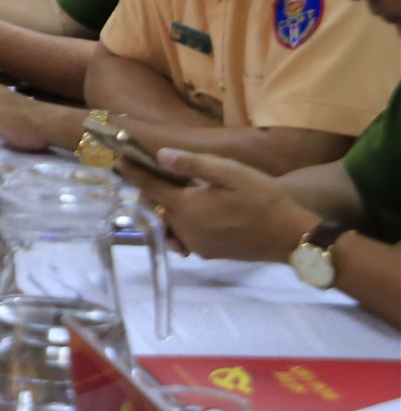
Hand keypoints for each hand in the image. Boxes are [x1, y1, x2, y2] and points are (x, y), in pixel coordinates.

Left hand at [125, 149, 319, 262]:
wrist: (291, 237)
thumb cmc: (263, 199)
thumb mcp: (230, 173)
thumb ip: (193, 165)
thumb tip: (160, 155)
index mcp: (188, 207)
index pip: (150, 188)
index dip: (133, 172)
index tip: (119, 158)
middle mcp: (186, 229)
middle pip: (155, 208)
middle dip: (147, 191)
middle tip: (148, 172)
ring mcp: (197, 245)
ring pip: (167, 224)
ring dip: (163, 209)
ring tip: (169, 191)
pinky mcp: (209, 254)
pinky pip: (183, 237)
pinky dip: (178, 225)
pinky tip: (191, 213)